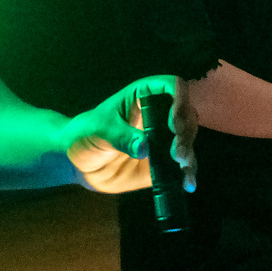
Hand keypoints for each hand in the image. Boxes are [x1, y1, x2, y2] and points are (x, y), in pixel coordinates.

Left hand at [61, 74, 181, 192]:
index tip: (174, 124)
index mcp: (145, 96)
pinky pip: (182, 165)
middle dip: (185, 133)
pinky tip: (188, 183)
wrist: (81, 163)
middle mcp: (160, 114)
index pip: (172, 87)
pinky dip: (188, 174)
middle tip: (176, 153)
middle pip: (186, 115)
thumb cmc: (87, 134)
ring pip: (188, 140)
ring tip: (183, 167)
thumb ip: (121, 136)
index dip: (179, 101)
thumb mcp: (100, 130)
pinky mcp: (165, 161)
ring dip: (189, 153)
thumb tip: (144, 147)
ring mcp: (164, 138)